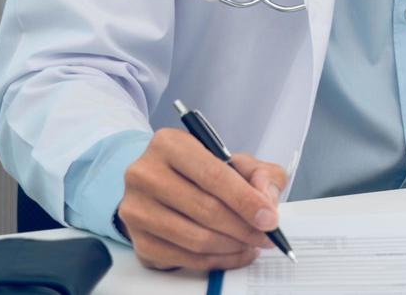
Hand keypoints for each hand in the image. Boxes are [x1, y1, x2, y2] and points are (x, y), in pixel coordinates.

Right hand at [117, 128, 286, 271]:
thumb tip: (266, 202)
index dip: (246, 200)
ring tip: (250, 243)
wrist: (166, 186)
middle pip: (205, 209)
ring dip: (231, 246)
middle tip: (266, 235)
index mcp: (169, 144)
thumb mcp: (237, 161)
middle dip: (244, 227)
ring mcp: (136, 209)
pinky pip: (182, 258)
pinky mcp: (137, 240)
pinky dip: (215, 261)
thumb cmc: (204, 172)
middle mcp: (144, 174)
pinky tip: (232, 253)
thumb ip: (261, 174)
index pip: (213, 176)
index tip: (269, 219)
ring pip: (194, 238)